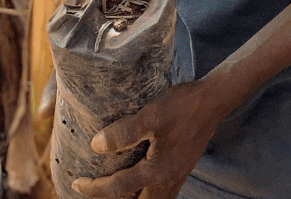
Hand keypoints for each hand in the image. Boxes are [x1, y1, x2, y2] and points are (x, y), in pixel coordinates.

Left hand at [71, 80, 226, 198]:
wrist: (213, 101)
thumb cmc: (183, 107)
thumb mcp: (150, 116)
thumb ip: (123, 133)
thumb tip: (96, 146)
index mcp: (156, 172)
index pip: (118, 189)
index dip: (94, 189)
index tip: (77, 183)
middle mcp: (167, 180)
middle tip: (95, 190)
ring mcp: (177, 176)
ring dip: (132, 198)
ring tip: (115, 190)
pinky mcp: (181, 168)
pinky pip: (161, 192)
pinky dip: (145, 192)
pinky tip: (140, 180)